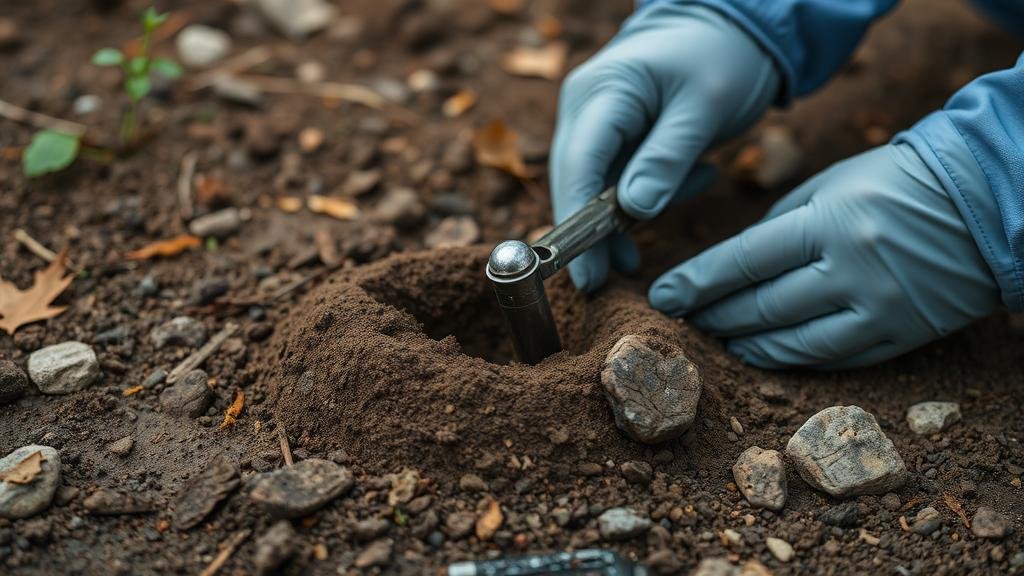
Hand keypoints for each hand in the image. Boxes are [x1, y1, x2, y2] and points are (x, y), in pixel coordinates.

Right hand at [550, 3, 778, 290]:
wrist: (728, 25)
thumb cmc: (721, 55)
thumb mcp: (704, 107)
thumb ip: (667, 158)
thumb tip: (633, 211)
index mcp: (603, 91)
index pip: (579, 165)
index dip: (578, 222)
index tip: (587, 272)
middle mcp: (585, 107)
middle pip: (575, 182)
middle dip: (592, 233)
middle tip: (609, 280)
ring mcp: (594, 121)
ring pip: (593, 187)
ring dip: (623, 219)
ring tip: (658, 234)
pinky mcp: (610, 135)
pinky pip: (615, 178)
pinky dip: (642, 197)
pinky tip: (680, 193)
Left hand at [649, 143, 1000, 368]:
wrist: (986, 200)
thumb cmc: (896, 183)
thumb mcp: (832, 183)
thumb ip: (782, 222)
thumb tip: (737, 265)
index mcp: (830, 222)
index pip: (744, 261)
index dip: (697, 283)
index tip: (663, 297)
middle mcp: (852, 270)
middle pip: (763, 307)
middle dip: (715, 316)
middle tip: (684, 321)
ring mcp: (878, 309)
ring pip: (795, 343)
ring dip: (747, 345)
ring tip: (719, 340)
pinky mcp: (901, 336)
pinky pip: (834, 359)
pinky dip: (792, 360)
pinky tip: (764, 355)